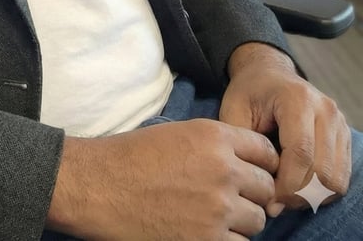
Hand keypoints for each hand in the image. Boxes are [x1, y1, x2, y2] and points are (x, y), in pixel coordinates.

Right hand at [47, 118, 278, 239]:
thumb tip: (244, 165)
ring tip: (214, 217)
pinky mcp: (208, 240)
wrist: (98, 186)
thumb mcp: (177, 134)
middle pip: (266, 187)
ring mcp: (219, 209)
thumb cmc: (131, 157)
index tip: (255, 172)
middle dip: (252, 193)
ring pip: (257, 220)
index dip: (263, 163)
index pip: (266, 152)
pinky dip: (227, 240)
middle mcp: (224, 170)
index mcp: (214, 137)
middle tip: (232, 198)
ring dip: (241, 220)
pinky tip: (206, 232)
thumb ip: (215, 146)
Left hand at [221, 42, 351, 215]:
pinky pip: (341, 178)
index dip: (286, 185)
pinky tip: (298, 186)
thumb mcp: (234, 110)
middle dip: (298, 195)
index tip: (268, 201)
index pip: (301, 153)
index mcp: (297, 98)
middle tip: (275, 202)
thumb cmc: (248, 92)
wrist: (268, 72)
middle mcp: (325, 109)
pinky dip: (322, 191)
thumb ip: (244, 145)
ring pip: (336, 179)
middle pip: (322, 171)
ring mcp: (339, 122)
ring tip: (285, 194)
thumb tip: (262, 190)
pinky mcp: (344, 135)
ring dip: (312, 197)